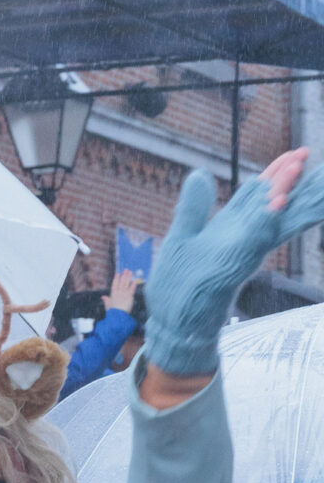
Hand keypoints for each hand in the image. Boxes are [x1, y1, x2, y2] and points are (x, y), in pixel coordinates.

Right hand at [106, 268, 138, 313]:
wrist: (117, 316)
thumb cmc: (112, 313)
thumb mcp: (108, 305)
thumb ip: (106, 300)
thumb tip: (103, 297)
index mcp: (113, 295)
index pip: (115, 284)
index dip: (116, 279)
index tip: (118, 273)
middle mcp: (119, 293)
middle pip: (121, 282)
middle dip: (124, 276)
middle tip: (126, 270)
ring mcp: (124, 294)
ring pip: (127, 284)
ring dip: (129, 277)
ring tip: (130, 272)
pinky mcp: (129, 297)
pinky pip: (132, 289)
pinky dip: (134, 284)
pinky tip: (136, 280)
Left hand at [143, 148, 323, 376]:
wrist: (173, 328)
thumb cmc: (176, 290)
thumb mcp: (180, 240)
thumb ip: (193, 209)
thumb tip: (200, 174)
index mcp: (229, 229)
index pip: (257, 195)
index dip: (275, 173)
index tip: (296, 154)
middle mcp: (240, 239)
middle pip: (272, 204)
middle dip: (290, 179)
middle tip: (308, 154)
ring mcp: (239, 254)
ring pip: (271, 220)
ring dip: (286, 194)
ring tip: (306, 171)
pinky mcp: (232, 269)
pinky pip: (254, 241)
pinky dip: (265, 221)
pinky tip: (276, 202)